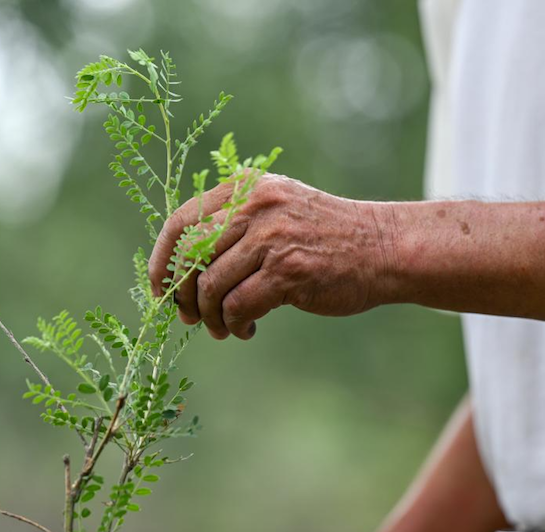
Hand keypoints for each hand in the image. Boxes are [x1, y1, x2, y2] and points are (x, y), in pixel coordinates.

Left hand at [150, 173, 398, 339]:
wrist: (383, 248)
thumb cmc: (327, 236)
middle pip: (190, 254)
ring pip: (211, 285)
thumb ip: (237, 222)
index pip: (182, 220)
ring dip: (210, 316)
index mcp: (247, 189)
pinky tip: (245, 330)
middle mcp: (255, 206)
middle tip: (189, 316)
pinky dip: (233, 325)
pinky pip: (238, 306)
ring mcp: (272, 237)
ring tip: (222, 328)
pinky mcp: (289, 270)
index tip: (161, 288)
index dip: (163, 259)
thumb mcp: (279, 209)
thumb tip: (184, 265)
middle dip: (181, 293)